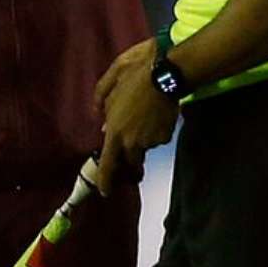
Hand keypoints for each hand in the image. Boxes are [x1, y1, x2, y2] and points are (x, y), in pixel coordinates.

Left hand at [95, 38, 176, 195]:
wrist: (165, 75)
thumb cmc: (133, 77)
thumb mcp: (110, 86)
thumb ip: (101, 104)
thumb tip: (103, 122)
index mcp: (115, 133)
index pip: (108, 165)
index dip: (106, 182)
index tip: (106, 191)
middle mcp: (132, 142)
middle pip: (130, 161)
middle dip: (130, 161)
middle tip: (131, 155)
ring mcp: (151, 141)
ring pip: (145, 146)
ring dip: (143, 139)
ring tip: (145, 117)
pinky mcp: (165, 136)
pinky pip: (158, 138)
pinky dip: (156, 131)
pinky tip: (157, 115)